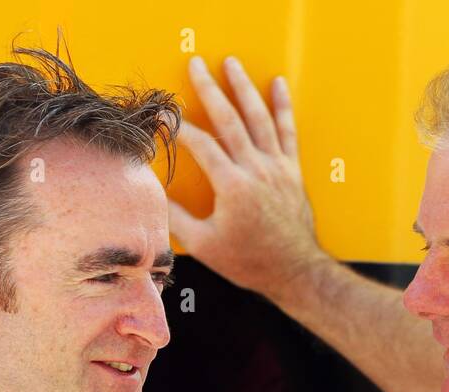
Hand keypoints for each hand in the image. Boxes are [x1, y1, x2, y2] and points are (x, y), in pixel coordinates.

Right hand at [169, 55, 329, 302]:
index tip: (163, 115)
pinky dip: (282, 106)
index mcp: (232, 186)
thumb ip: (177, 219)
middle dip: (210, 89)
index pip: (200, 145)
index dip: (178, 127)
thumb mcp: (204, 246)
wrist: (295, 272)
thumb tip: (154, 195)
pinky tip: (277, 84)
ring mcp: (277, 167)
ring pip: (259, 118)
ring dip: (244, 87)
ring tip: (231, 63)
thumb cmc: (249, 262)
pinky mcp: (292, 170)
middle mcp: (256, 170)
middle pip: (230, 120)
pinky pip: (288, 131)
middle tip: (196, 64)